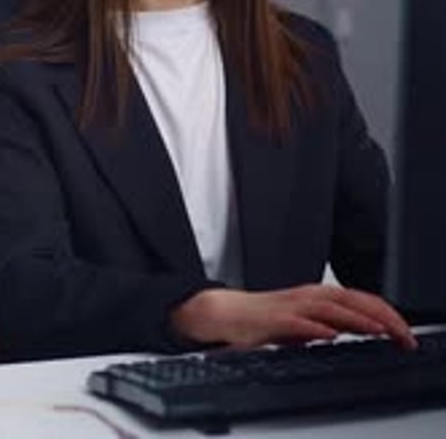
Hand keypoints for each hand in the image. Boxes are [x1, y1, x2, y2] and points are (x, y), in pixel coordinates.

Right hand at [171, 283, 416, 349]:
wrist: (228, 313)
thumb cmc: (265, 318)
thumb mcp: (306, 322)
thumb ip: (328, 324)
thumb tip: (353, 332)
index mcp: (318, 295)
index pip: (359, 300)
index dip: (385, 313)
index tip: (403, 331)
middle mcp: (309, 295)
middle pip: (351, 300)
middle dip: (381, 316)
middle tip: (402, 334)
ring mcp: (292, 305)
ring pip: (330, 307)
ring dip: (357, 319)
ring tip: (378, 330)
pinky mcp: (274, 319)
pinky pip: (298, 322)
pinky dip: (316, 327)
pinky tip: (330, 335)